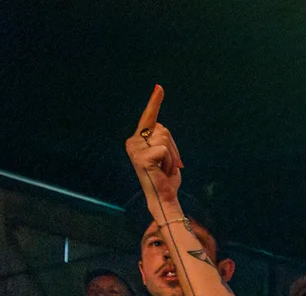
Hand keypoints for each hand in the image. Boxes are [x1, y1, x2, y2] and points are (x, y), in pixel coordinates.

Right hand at [125, 85, 183, 212]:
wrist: (164, 197)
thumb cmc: (165, 177)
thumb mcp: (164, 154)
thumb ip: (160, 140)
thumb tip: (161, 129)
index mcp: (137, 140)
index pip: (149, 118)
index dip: (155, 102)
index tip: (159, 87)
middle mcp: (132, 142)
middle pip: (163, 130)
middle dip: (173, 147)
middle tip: (168, 165)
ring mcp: (135, 149)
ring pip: (164, 138)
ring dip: (172, 156)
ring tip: (165, 168)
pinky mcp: (141, 157)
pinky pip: (164, 150)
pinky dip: (169, 161)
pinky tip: (162, 171)